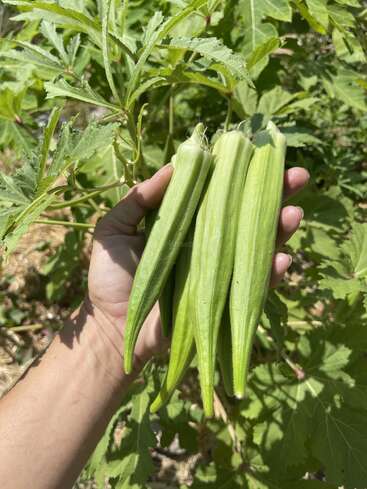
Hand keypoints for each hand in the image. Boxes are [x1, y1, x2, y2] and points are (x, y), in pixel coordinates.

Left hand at [87, 165, 308, 367]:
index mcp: (187, 222)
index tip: (262, 153)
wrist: (112, 326)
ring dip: (281, 229)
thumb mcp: (114, 230)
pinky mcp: (223, 299)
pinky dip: (271, 272)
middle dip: (276, 194)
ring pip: (258, 244)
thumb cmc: (110, 277)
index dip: (241, 174)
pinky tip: (283, 258)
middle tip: (298, 176)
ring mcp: (219, 270)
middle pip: (247, 214)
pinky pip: (254, 284)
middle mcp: (209, 242)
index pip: (220, 193)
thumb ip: (140, 199)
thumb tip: (176, 166)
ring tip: (294, 213)